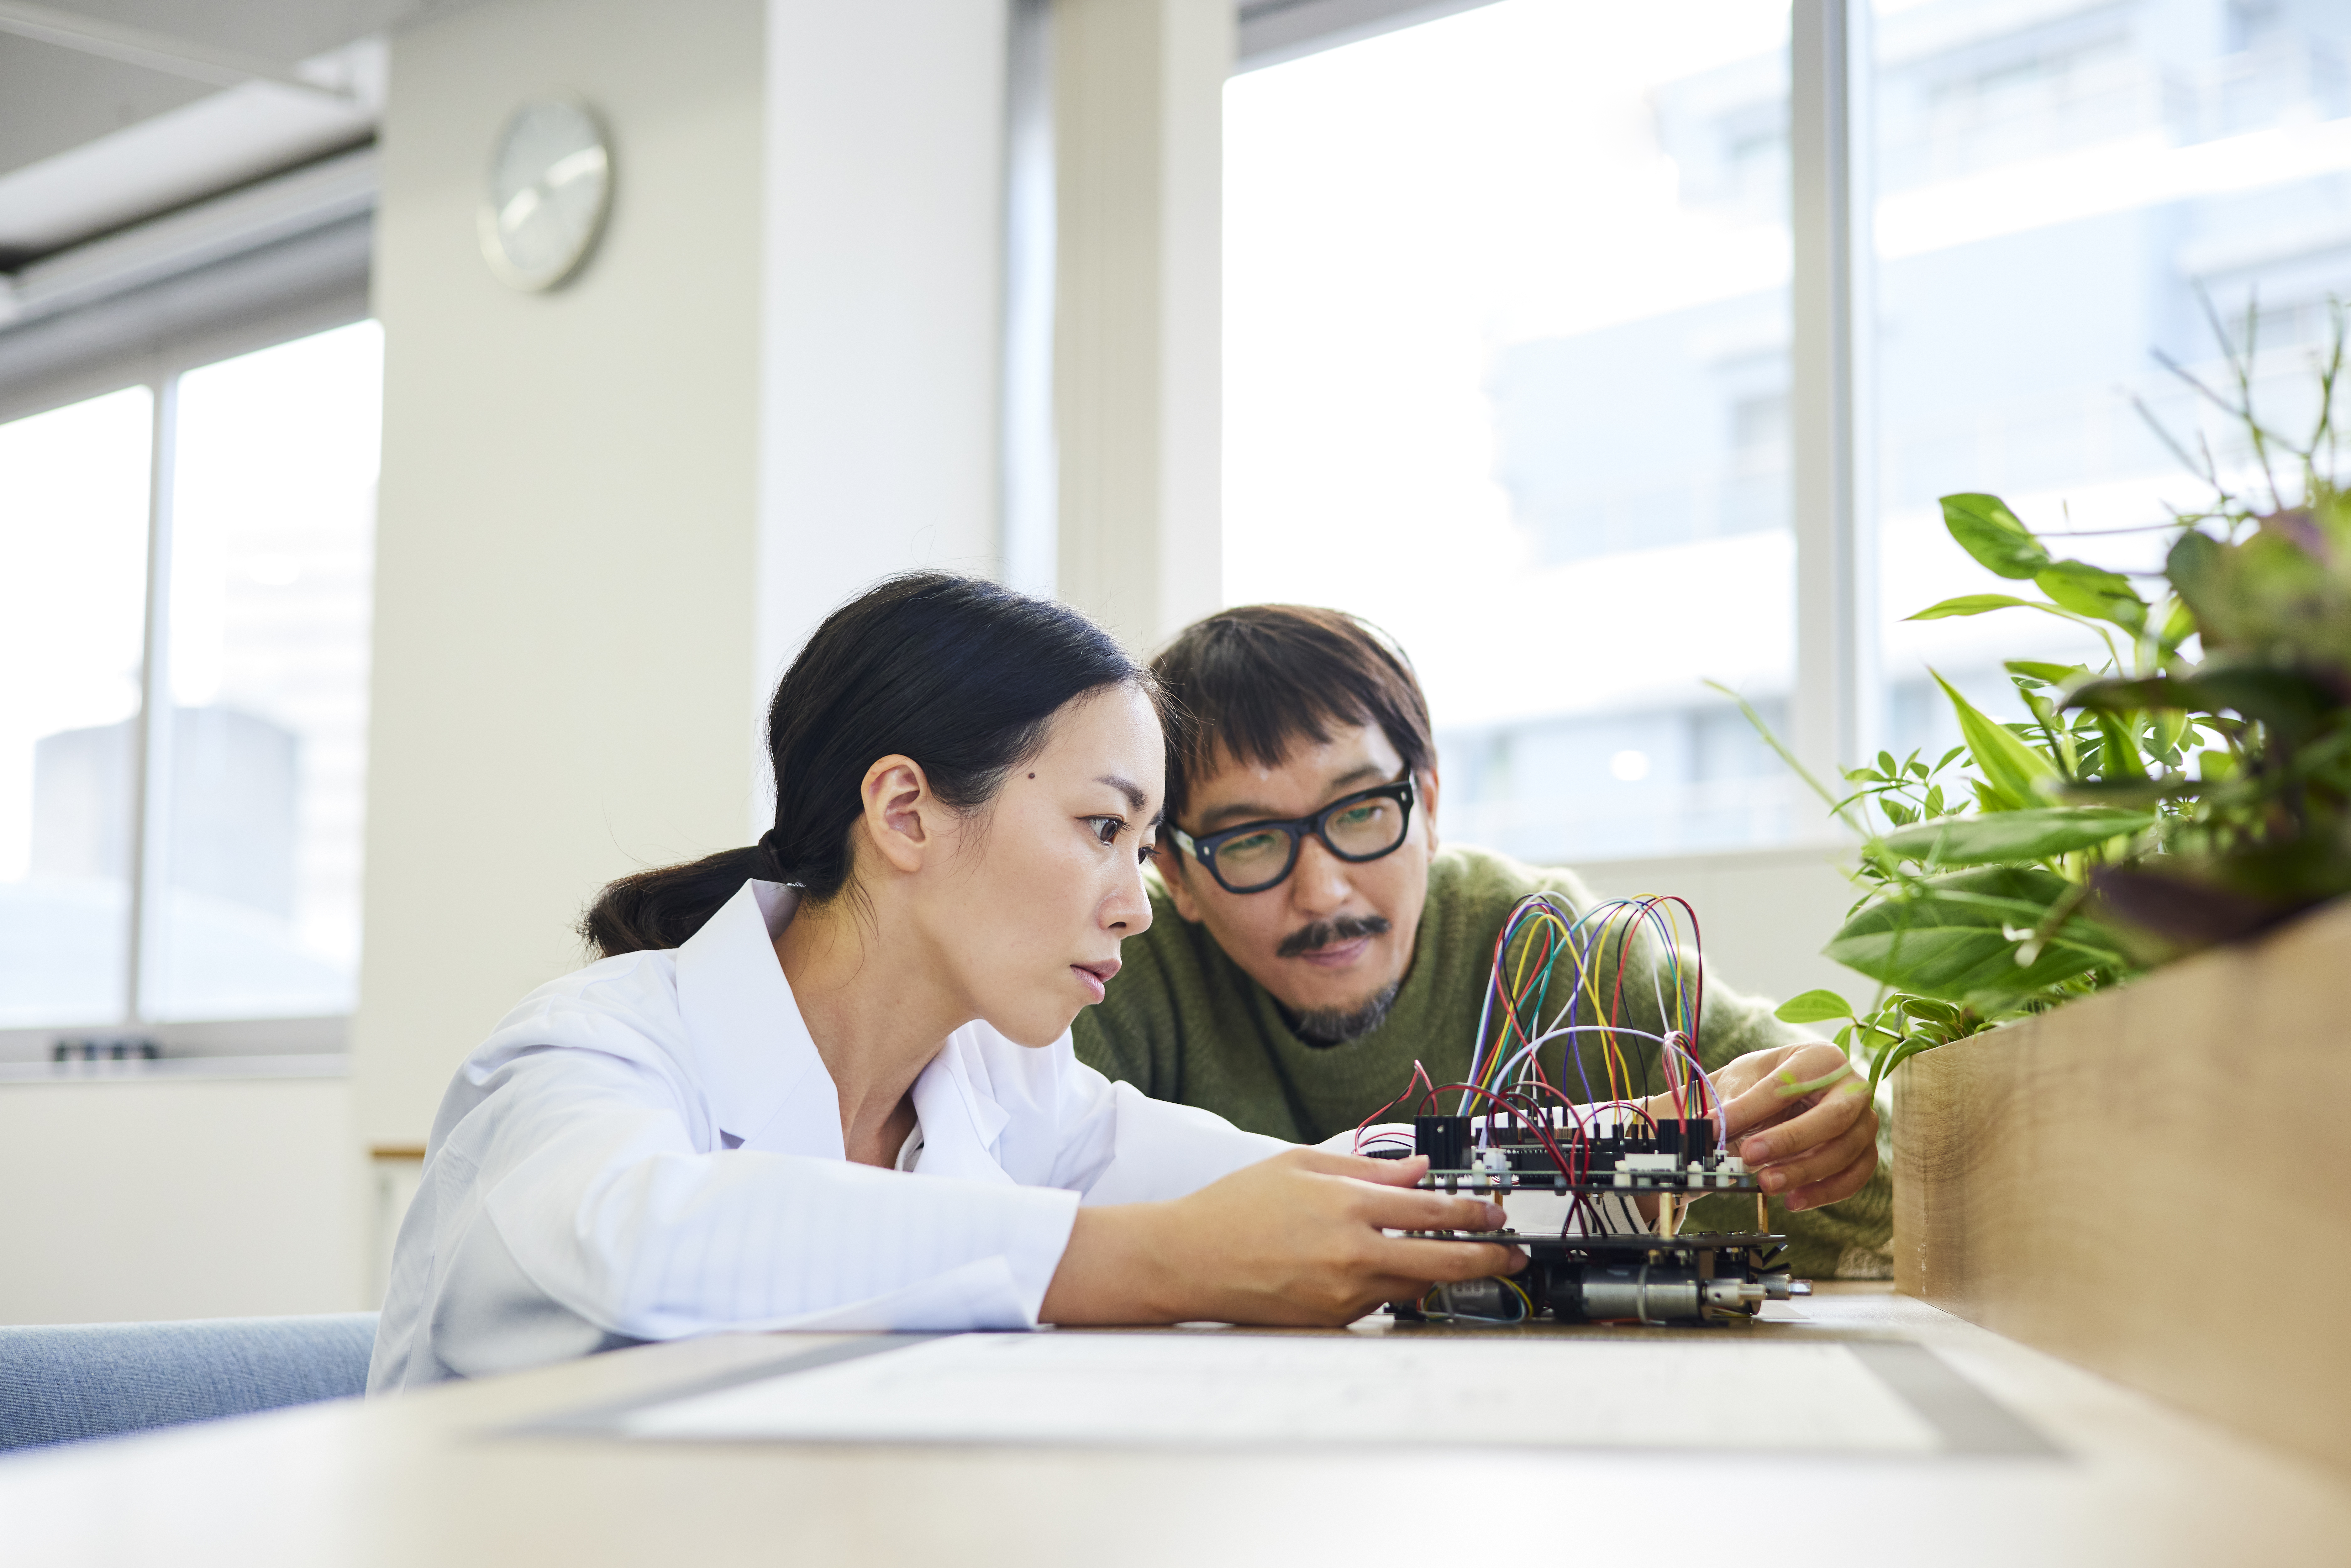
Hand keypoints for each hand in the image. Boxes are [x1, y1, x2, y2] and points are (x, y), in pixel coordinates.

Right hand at [1040, 1148, 1524, 1326]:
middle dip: (1488, 1257)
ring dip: (1436, 1273)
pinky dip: (1391, 1287)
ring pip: (1414, 1285)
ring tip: (1448, 1257)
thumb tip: (1418, 1168)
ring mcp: (1344, 1292)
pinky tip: (1384, 1272)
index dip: (1475, 1212)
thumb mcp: (1300, 1165)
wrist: (1188, 1259)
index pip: (1433, 1209)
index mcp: (1348, 1204)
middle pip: (1444, 1259)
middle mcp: (1353, 1251)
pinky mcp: (1331, 1320)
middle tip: (1512, 1253)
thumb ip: (1367, 1166)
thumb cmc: (1237, 1206)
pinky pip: (1379, 1304)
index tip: (1497, 1213)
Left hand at [1700, 1041, 1877, 1212]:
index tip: (1715, 1127)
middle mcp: (1852, 1087)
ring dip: (1804, 1172)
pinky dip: (1824, 1192)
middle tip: (1749, 1156)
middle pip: (1832, 1117)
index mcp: (1820, 1058)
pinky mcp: (1866, 1151)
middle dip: (1789, 1140)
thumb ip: (1733, 1104)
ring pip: (1844, 1151)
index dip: (1749, 1108)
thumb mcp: (1744, 1080)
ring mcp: (1865, 1121)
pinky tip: (1793, 1201)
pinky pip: (1853, 1176)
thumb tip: (1712, 1130)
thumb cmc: (1763, 1082)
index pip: (1787, 1086)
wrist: (1781, 1096)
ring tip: (1766, 1184)